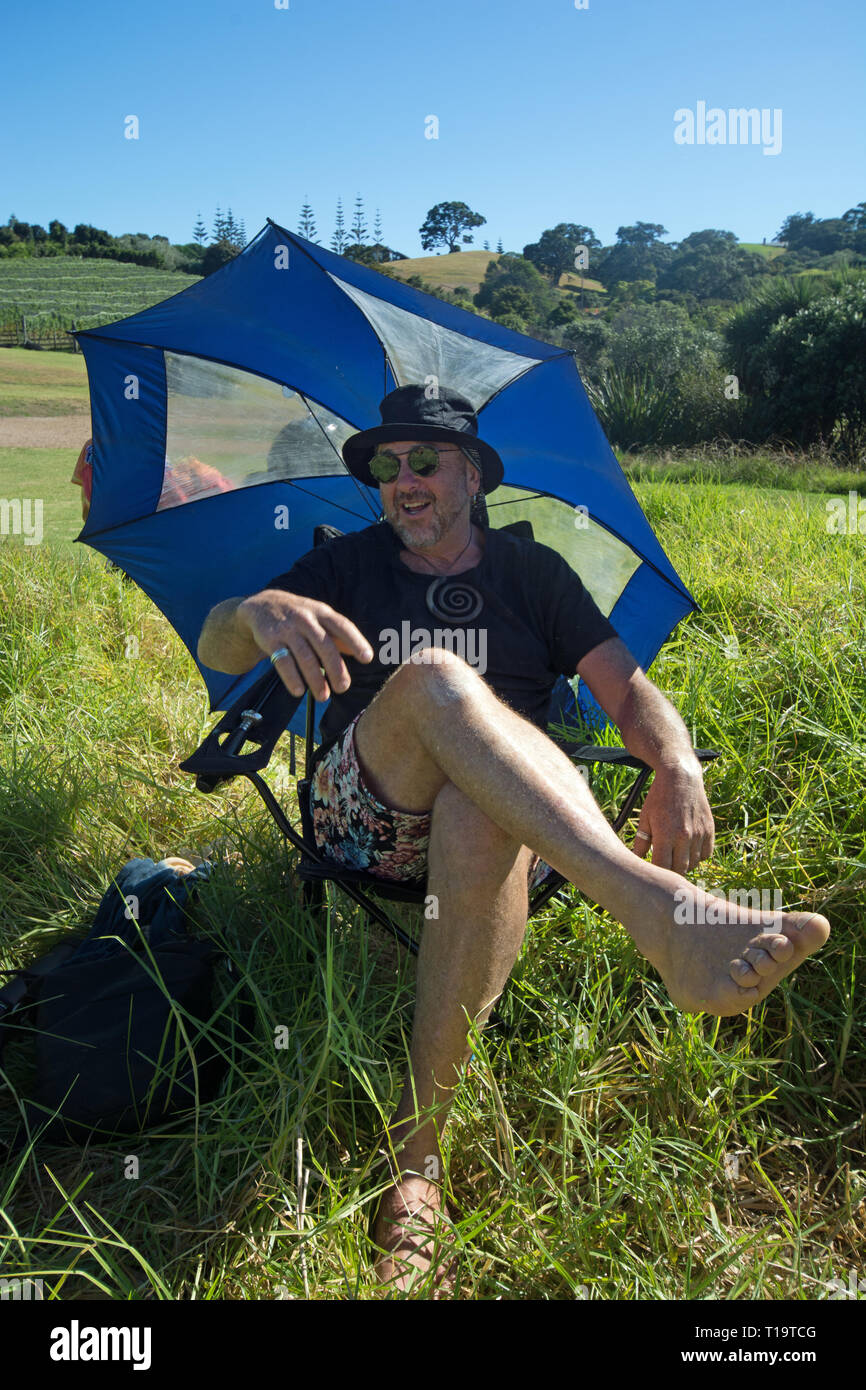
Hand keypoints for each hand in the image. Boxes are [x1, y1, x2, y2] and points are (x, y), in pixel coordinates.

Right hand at [239, 591, 373, 700]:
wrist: (262, 605)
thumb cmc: (300, 616)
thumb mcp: (319, 618)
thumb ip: (339, 636)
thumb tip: (363, 655)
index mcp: (322, 613)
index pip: (342, 626)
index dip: (356, 641)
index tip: (367, 658)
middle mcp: (306, 619)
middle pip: (324, 645)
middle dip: (335, 668)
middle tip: (343, 687)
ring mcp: (288, 629)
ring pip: (305, 656)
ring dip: (315, 679)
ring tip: (323, 696)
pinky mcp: (271, 640)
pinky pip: (282, 662)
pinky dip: (292, 678)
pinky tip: (299, 691)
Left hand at [630, 761, 713, 872]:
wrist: (681, 778)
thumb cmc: (659, 797)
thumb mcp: (645, 817)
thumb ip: (641, 841)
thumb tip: (636, 859)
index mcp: (665, 834)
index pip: (662, 866)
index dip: (656, 871)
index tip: (652, 870)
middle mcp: (684, 836)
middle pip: (679, 869)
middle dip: (670, 870)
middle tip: (664, 865)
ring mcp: (699, 834)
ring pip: (694, 863)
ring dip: (685, 865)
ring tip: (675, 857)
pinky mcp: (709, 830)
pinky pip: (706, 854)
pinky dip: (698, 856)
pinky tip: (688, 849)